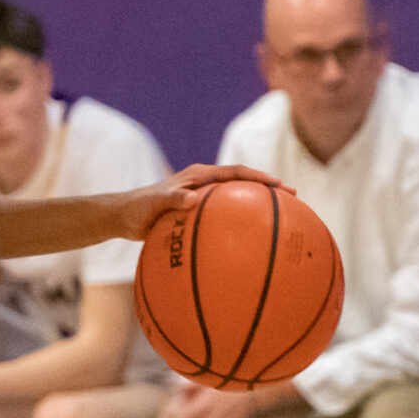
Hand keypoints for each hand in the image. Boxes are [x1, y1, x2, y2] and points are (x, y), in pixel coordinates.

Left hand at [116, 164, 291, 240]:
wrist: (124, 217)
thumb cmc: (138, 208)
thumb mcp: (154, 203)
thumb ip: (172, 200)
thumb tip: (192, 200)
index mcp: (200, 176)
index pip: (236, 172)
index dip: (258, 178)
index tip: (278, 186)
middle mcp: (206, 185)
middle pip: (245, 185)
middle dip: (269, 190)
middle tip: (294, 198)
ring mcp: (205, 199)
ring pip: (238, 202)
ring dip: (259, 209)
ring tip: (283, 220)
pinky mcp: (200, 214)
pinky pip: (225, 220)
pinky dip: (239, 227)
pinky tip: (251, 245)